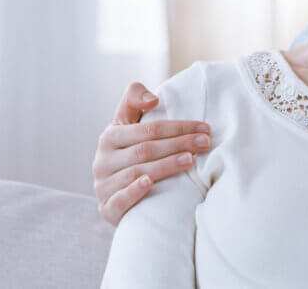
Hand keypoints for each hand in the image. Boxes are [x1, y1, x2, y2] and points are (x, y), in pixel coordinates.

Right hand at [92, 81, 212, 225]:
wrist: (117, 197)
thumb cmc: (129, 154)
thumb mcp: (127, 125)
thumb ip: (134, 101)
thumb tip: (152, 99)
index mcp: (109, 137)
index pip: (147, 129)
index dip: (177, 127)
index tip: (204, 127)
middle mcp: (102, 161)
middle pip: (146, 150)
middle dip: (179, 144)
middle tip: (205, 143)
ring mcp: (103, 186)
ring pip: (136, 172)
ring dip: (165, 166)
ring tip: (190, 160)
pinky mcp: (106, 209)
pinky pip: (119, 199)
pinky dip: (134, 191)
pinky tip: (151, 183)